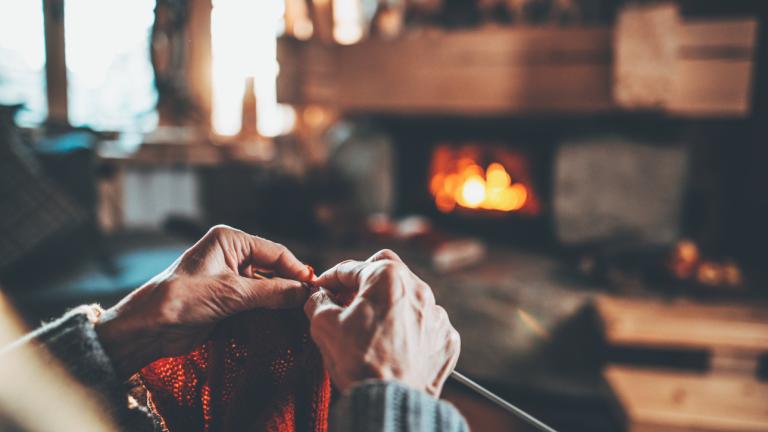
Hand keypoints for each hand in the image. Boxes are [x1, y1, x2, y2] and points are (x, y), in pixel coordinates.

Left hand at [95, 225, 312, 377]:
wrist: (149, 328)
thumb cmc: (183, 299)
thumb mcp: (232, 293)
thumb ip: (272, 292)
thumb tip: (305, 293)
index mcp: (230, 240)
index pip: (274, 252)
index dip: (296, 269)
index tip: (315, 287)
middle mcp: (231, 255)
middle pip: (272, 269)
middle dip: (289, 286)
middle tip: (310, 304)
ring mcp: (229, 278)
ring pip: (266, 288)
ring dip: (279, 302)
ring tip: (299, 315)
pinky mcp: (226, 300)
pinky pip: (255, 303)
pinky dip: (268, 312)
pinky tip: (281, 322)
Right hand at [304, 250, 459, 396]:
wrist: (391, 403)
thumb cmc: (359, 362)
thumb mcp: (324, 326)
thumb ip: (319, 302)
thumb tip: (319, 297)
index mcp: (387, 277)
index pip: (351, 268)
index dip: (330, 279)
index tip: (321, 289)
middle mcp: (418, 289)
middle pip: (386, 272)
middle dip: (365, 282)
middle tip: (348, 300)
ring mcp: (437, 315)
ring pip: (410, 298)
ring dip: (391, 307)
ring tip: (373, 328)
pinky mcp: (447, 338)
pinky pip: (426, 325)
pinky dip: (411, 331)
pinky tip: (396, 345)